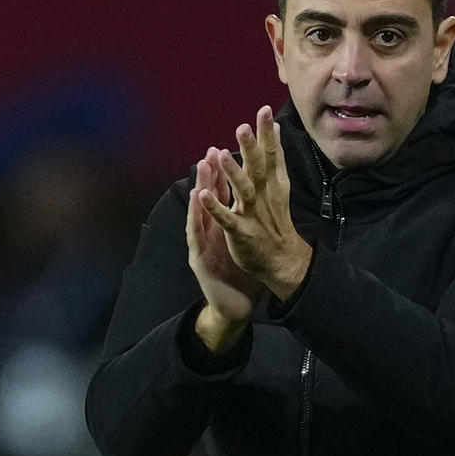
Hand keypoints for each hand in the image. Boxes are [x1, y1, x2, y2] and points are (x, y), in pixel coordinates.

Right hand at [185, 145, 258, 350]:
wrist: (235, 306)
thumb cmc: (241, 274)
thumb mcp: (246, 243)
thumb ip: (246, 222)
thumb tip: (257, 204)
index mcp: (225, 225)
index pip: (226, 195)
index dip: (227, 173)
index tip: (231, 150)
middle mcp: (211, 231)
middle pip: (212, 198)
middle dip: (212, 173)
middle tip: (213, 148)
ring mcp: (203, 243)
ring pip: (201, 210)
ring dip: (202, 186)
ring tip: (204, 165)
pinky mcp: (200, 258)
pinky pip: (198, 233)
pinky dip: (197, 215)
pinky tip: (197, 198)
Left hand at [197, 106, 314, 302]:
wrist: (283, 259)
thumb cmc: (277, 219)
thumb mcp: (280, 186)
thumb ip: (276, 157)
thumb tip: (276, 129)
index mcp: (272, 184)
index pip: (271, 154)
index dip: (267, 133)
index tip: (263, 111)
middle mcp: (264, 195)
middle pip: (258, 168)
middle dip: (250, 148)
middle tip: (243, 127)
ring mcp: (252, 213)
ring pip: (242, 191)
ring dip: (232, 173)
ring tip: (222, 155)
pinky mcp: (241, 231)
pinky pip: (227, 218)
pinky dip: (216, 207)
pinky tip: (205, 195)